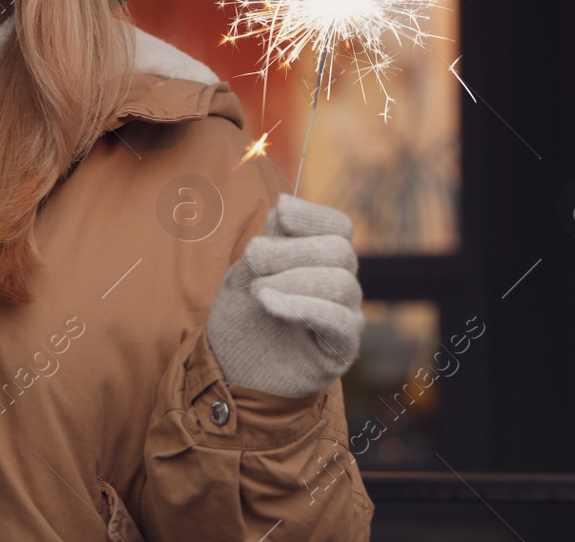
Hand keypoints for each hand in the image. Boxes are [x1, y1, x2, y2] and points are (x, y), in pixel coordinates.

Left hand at [205, 194, 364, 397]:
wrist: (230, 370)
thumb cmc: (240, 319)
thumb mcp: (247, 270)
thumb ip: (271, 240)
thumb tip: (286, 203)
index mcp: (319, 260)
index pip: (338, 226)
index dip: (313, 215)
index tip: (281, 213)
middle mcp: (339, 285)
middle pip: (339, 250)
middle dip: (291, 250)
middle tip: (254, 261)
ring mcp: (344, 317)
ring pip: (341, 282)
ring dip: (292, 279)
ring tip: (258, 290)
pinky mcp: (341, 349)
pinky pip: (340, 320)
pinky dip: (303, 305)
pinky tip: (270, 303)